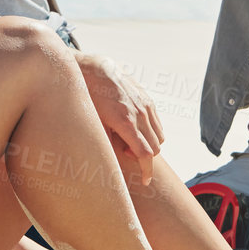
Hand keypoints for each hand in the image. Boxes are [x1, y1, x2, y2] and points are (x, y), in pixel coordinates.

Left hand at [74, 52, 163, 185]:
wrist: (93, 68)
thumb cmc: (88, 97)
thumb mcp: (93, 123)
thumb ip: (105, 143)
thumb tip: (109, 165)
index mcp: (126, 122)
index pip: (146, 154)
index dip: (147, 171)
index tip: (145, 181)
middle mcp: (140, 113)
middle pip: (155, 147)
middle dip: (144, 157)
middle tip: (125, 152)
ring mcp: (145, 104)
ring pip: (159, 135)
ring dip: (149, 143)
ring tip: (127, 138)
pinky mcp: (147, 98)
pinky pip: (157, 122)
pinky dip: (150, 131)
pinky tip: (133, 127)